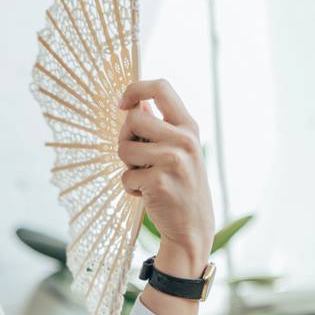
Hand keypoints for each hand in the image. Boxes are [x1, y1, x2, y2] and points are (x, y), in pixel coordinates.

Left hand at [117, 79, 215, 258]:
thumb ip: (160, 127)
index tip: (122, 105)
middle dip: (125, 138)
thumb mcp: (179, 150)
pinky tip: (148, 194)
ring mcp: (173, 160)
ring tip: (145, 177)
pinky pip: (125, 176)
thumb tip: (137, 105)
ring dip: (127, 166)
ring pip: (124, 148)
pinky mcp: (159, 181)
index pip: (160, 87)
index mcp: (189, 126)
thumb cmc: (180, 184)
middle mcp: (185, 139)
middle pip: (133, 119)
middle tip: (136, 157)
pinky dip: (130, 187)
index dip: (135, 90)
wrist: (192, 226)